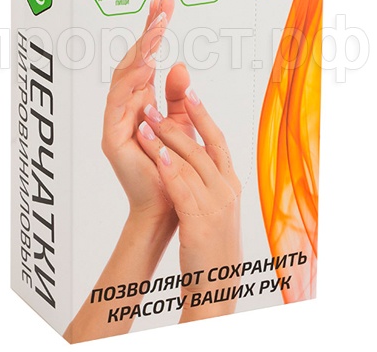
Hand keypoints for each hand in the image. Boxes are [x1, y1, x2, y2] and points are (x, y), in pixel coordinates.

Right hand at [102, 0, 176, 226]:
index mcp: (141, 97)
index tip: (165, 2)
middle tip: (161, 5)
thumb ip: (178, 95)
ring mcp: (116, 118)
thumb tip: (178, 63)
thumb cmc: (173, 164)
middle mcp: (125, 103)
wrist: (166, 203)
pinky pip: (118, 104)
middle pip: (132, 59)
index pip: (146, 55)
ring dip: (141, 51)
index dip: (154, 28)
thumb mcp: (181, 122)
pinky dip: (130, 84)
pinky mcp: (112, 136)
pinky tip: (146, 66)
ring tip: (158, 29)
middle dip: (147, 31)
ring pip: (123, 76)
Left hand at [137, 73, 241, 320]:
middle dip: (179, 121)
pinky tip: (157, 156)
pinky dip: (171, 170)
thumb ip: (206, 176)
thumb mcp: (213, 203)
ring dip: (167, 139)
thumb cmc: (211, 241)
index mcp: (230, 181)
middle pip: (204, 146)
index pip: (217, 140)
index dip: (203, 115)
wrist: (218, 284)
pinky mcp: (201, 223)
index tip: (189, 92)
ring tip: (146, 121)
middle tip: (156, 103)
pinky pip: (184, 190)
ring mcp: (217, 205)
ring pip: (191, 163)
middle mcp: (226, 189)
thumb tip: (191, 150)